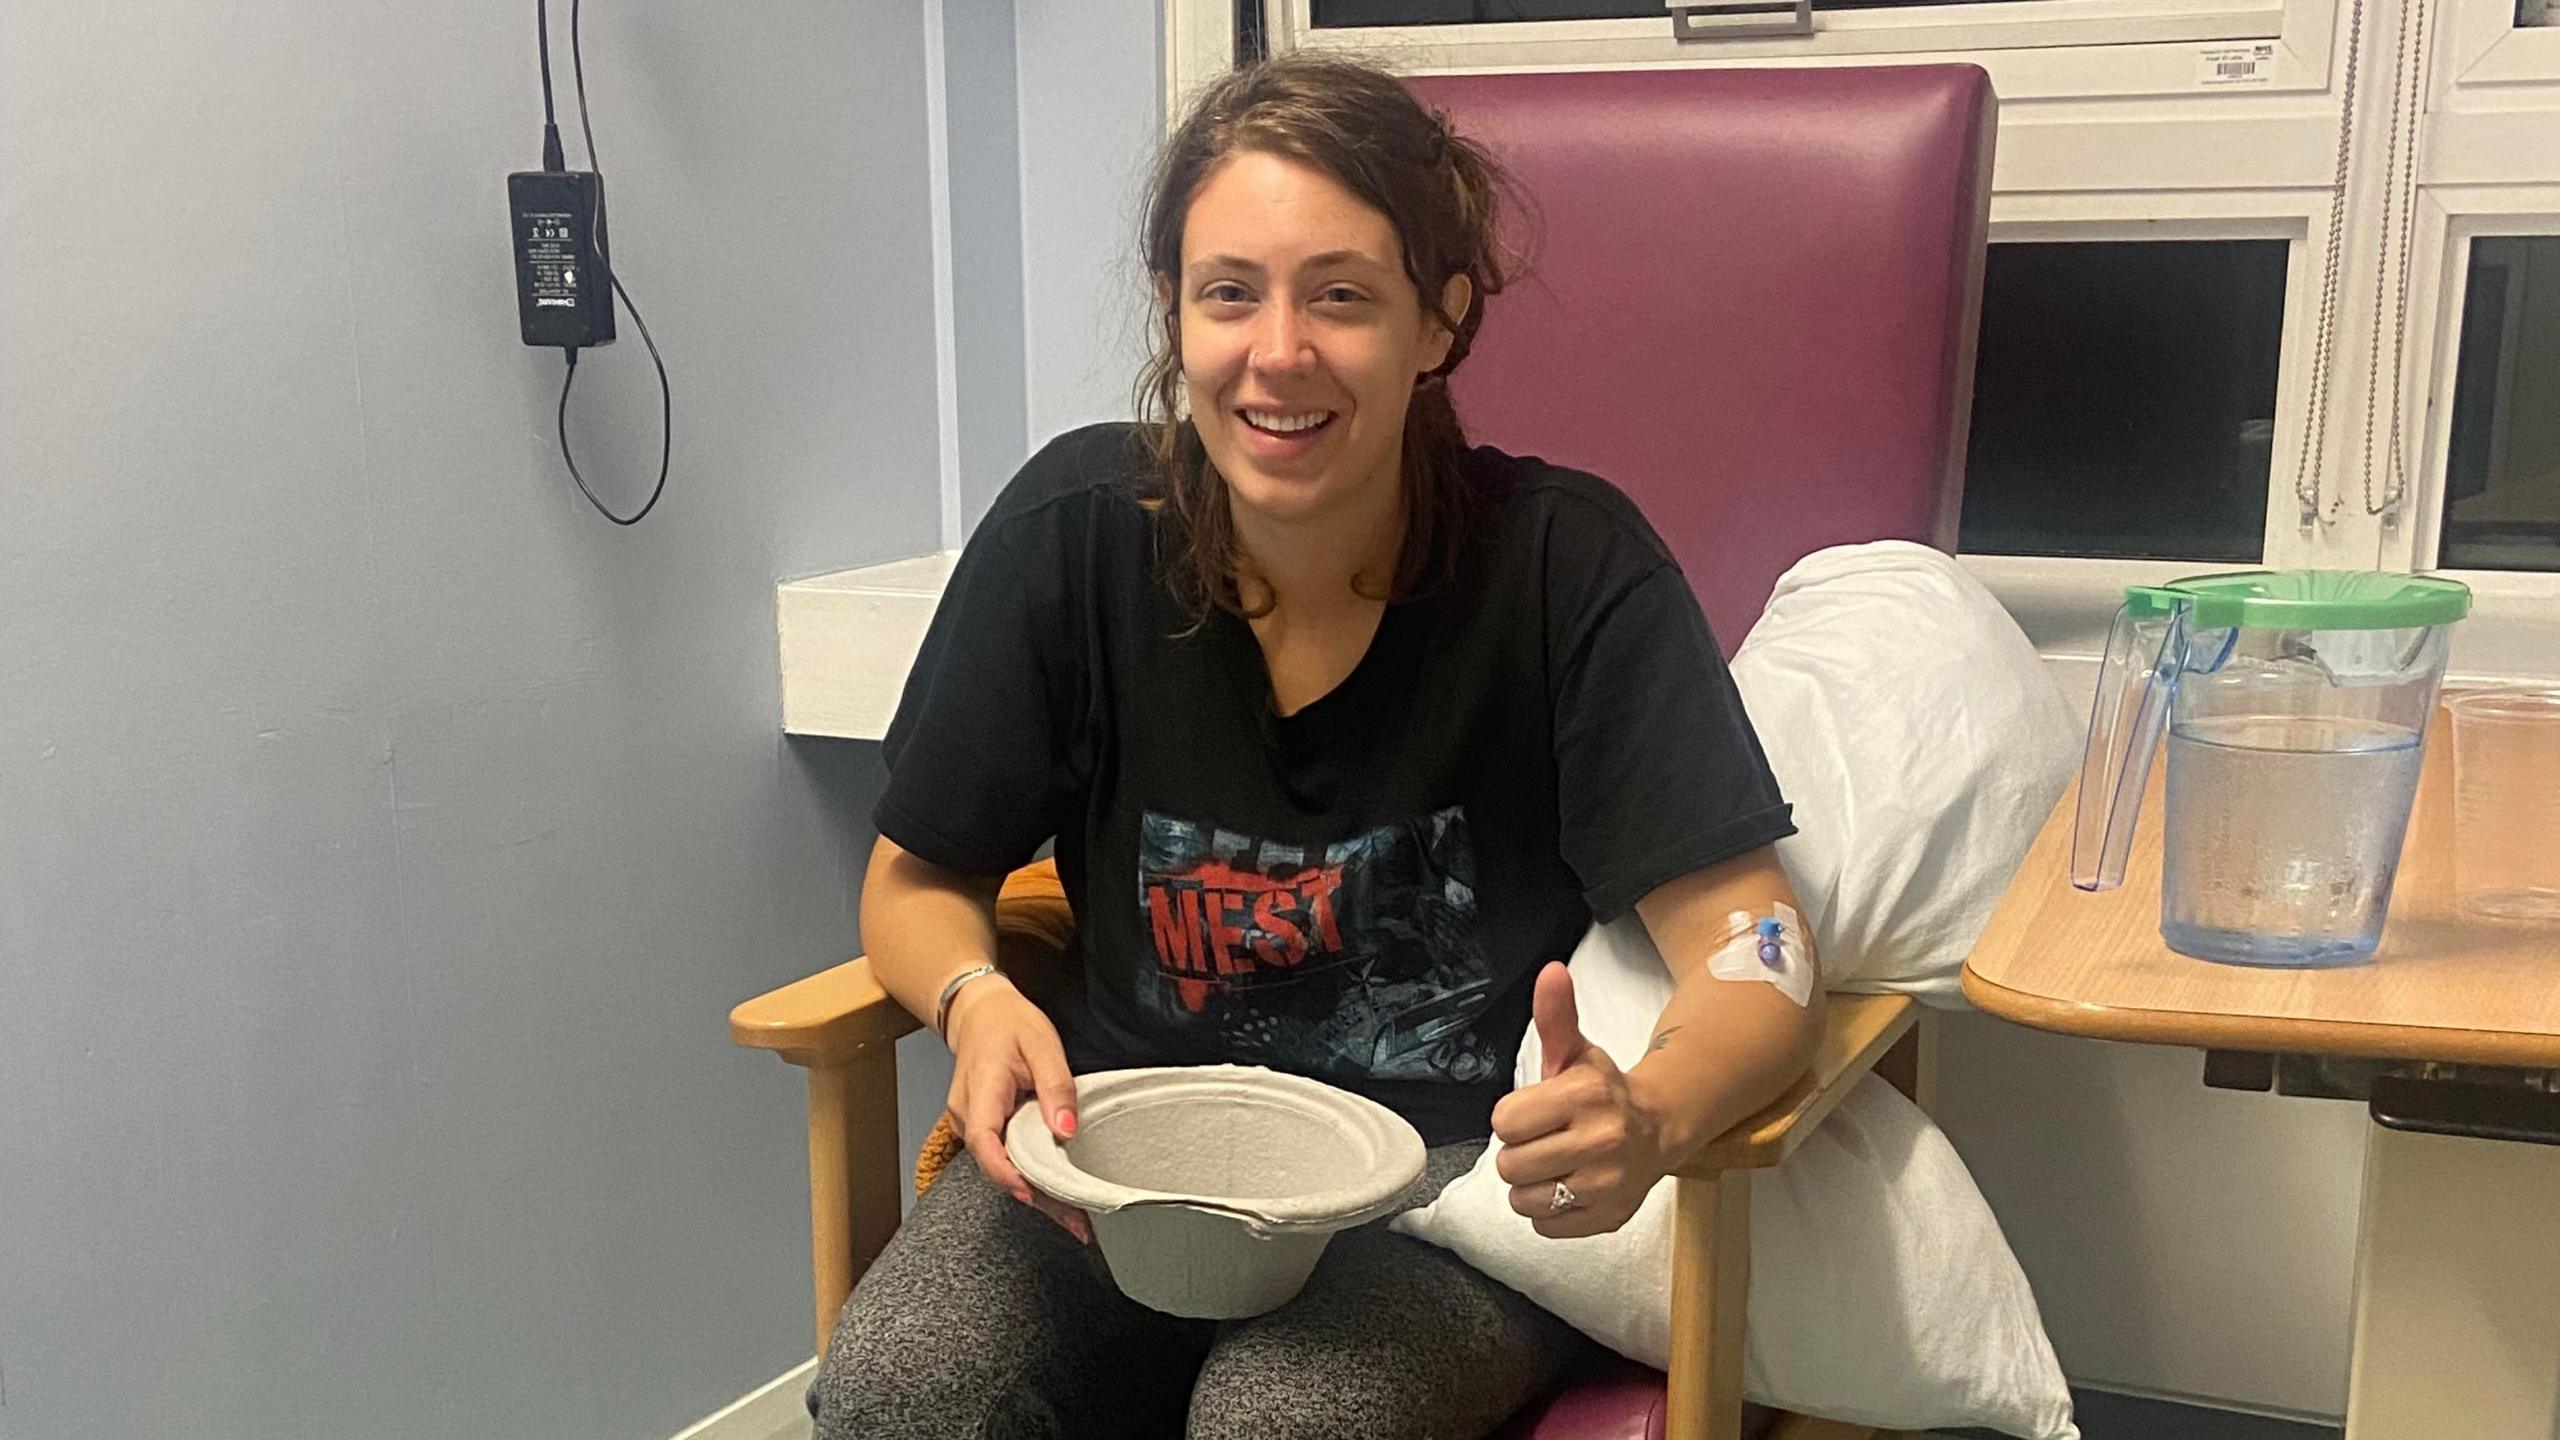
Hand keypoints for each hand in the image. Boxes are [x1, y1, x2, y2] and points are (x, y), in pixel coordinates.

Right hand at [942, 974, 1091, 1243]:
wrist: (981, 1014)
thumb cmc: (1010, 1025)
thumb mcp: (1042, 1045)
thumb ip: (1056, 1086)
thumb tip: (1065, 1130)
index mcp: (981, 1091)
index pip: (984, 1140)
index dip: (1005, 1171)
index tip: (1032, 1193)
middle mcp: (968, 1115)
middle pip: (997, 1165)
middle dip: (1037, 1197)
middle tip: (1078, 1223)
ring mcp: (973, 1125)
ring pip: (1002, 1167)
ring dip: (1038, 1193)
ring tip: (1077, 1218)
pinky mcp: (984, 1131)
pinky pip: (1005, 1159)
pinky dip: (1031, 1177)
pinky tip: (1058, 1194)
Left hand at [1489, 962, 1669, 1237]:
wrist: (1656, 1129)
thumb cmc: (1602, 1093)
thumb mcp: (1576, 1052)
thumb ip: (1555, 1016)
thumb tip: (1550, 972)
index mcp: (1584, 1095)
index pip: (1504, 1121)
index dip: (1514, 1118)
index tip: (1537, 1113)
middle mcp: (1599, 1140)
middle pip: (1510, 1164)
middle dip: (1521, 1152)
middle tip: (1547, 1140)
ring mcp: (1605, 1184)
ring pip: (1522, 1199)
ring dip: (1532, 1185)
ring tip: (1557, 1165)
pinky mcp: (1608, 1218)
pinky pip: (1544, 1226)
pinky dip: (1549, 1212)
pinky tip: (1570, 1186)